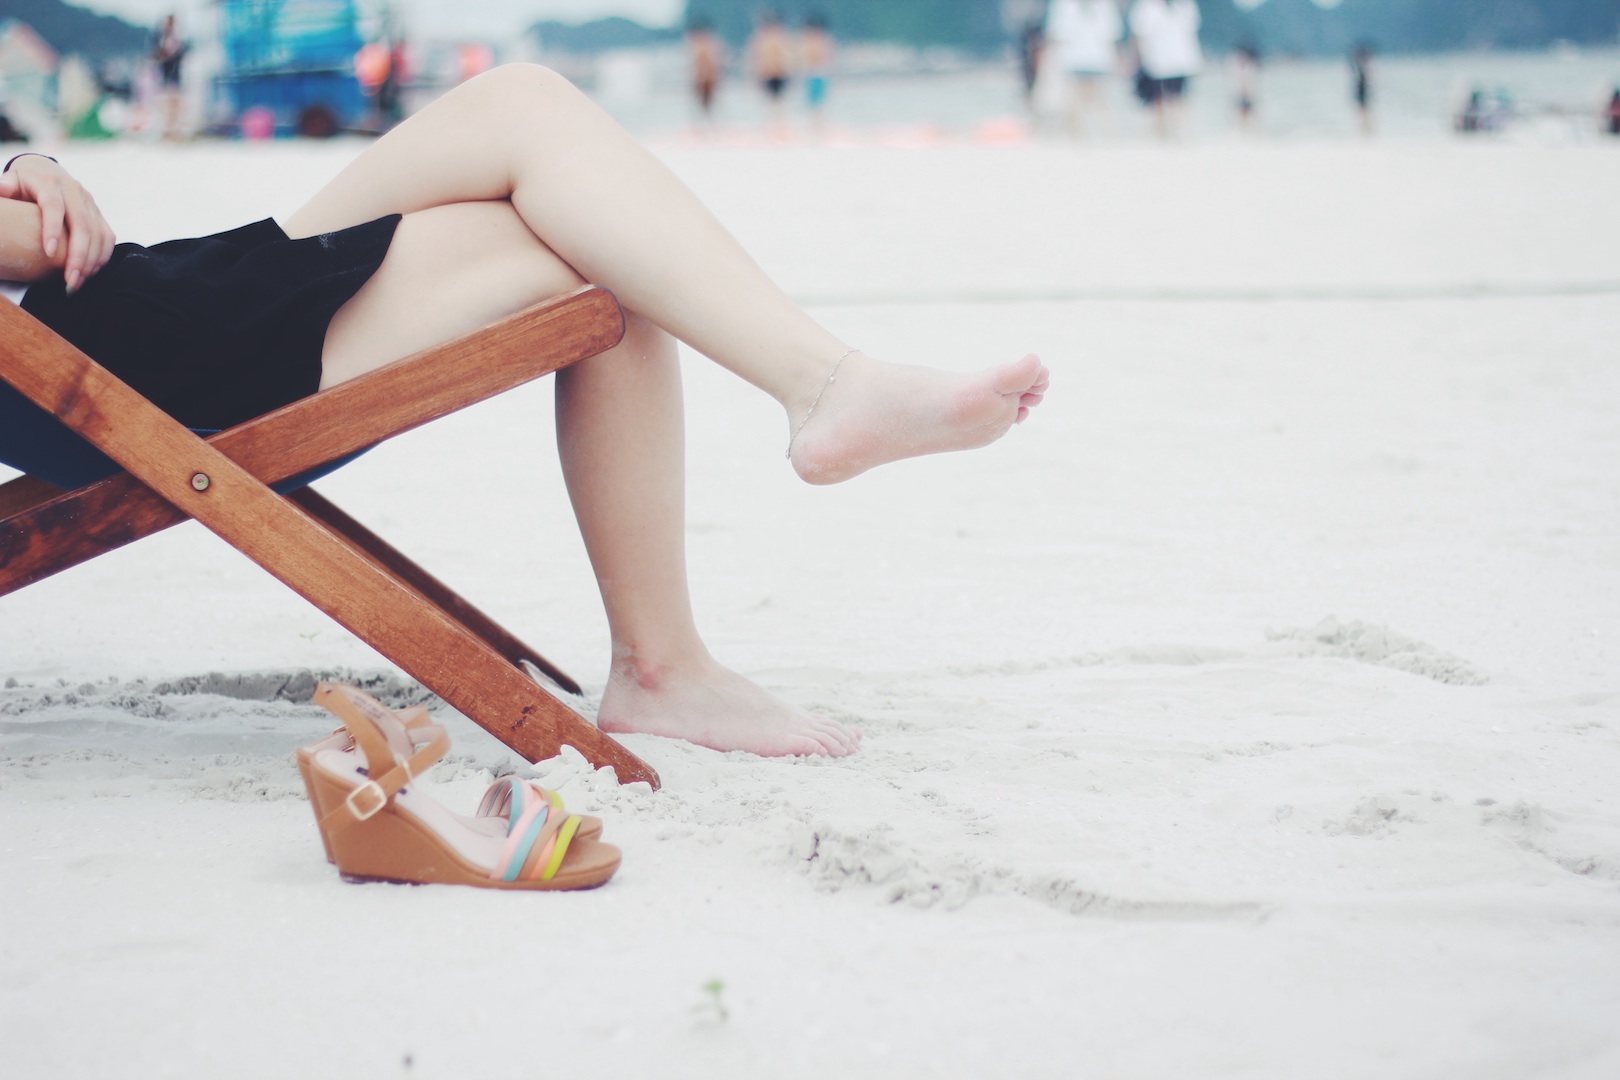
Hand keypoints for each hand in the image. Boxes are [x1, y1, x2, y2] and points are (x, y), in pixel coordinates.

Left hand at [0, 155, 116, 291]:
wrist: (46, 171)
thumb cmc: (24, 183)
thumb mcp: (11, 181)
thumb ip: (5, 186)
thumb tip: (0, 191)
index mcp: (49, 182)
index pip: (54, 205)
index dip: (53, 228)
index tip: (49, 252)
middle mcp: (73, 190)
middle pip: (82, 224)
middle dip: (78, 255)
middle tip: (69, 280)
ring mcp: (89, 202)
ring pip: (98, 233)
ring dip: (91, 261)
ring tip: (77, 282)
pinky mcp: (99, 213)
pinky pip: (107, 236)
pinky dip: (102, 256)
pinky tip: (91, 272)